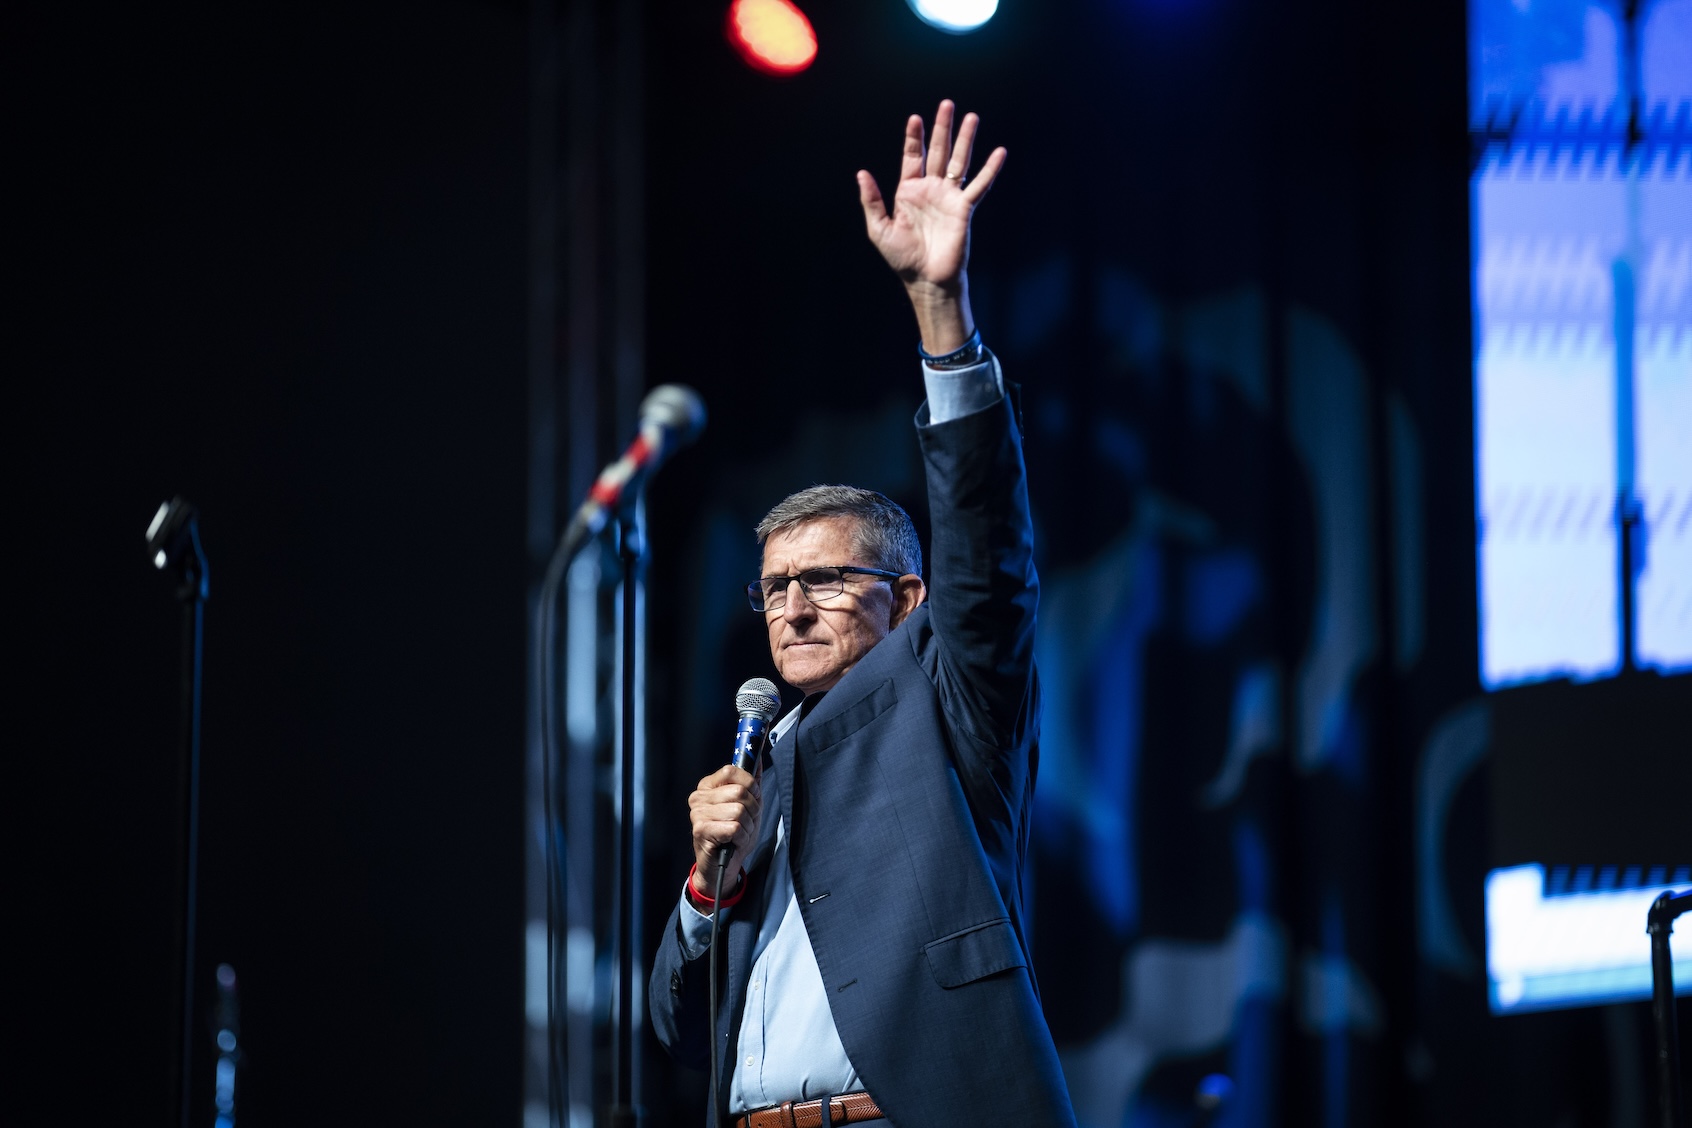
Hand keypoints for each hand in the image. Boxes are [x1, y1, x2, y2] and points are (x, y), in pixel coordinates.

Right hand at [688, 764, 760, 898]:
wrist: (722, 865)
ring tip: (740, 833)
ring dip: (747, 826)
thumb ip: (751, 781)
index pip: (731, 770)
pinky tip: (734, 841)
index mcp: (708, 786)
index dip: (749, 783)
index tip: (753, 796)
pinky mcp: (700, 830)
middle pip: (739, 792)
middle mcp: (699, 797)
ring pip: (738, 811)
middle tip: (747, 821)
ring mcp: (697, 813)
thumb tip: (758, 757)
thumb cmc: (734, 833)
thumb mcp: (748, 804)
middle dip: (752, 809)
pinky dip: (741, 837)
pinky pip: (734, 827)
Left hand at [857, 99, 1006, 352]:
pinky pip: (979, 185)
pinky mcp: (964, 209)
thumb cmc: (902, 258)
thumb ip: (871, 201)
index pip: (912, 157)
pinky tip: (1000, 152)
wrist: (926, 279)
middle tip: (947, 104)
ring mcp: (949, 198)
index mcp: (909, 191)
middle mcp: (931, 190)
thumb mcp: (879, 229)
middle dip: (942, 128)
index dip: (914, 138)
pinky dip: (990, 169)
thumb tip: (861, 173)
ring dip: (965, 140)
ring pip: (959, 162)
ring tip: (972, 117)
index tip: (915, 119)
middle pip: (938, 152)